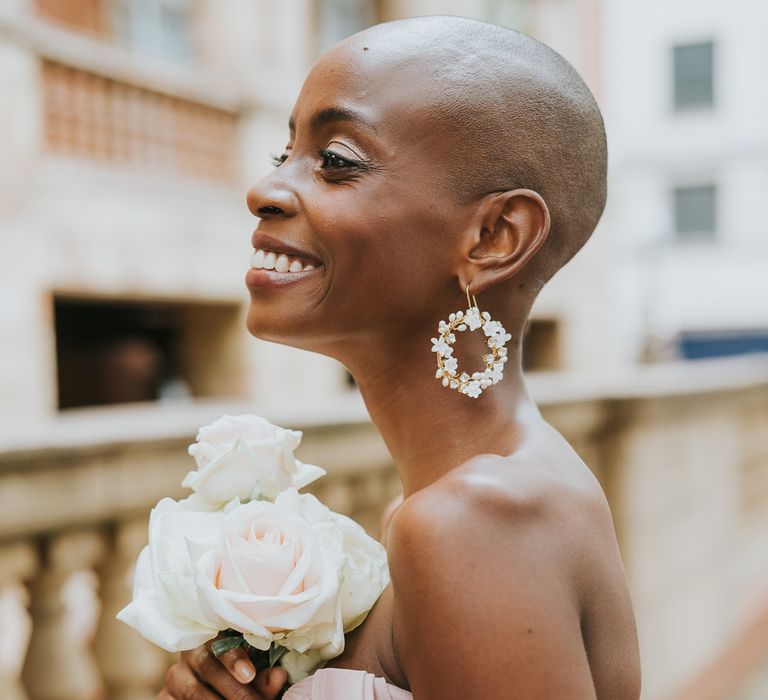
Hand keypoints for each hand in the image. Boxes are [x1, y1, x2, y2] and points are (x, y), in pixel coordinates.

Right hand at [160, 642, 287, 699]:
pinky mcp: (164, 697)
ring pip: (192, 691)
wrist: (213, 689)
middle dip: (234, 690)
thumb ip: (264, 678)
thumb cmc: (238, 679)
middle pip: (207, 667)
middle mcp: (191, 652)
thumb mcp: (253, 677)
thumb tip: (279, 675)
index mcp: (216, 636)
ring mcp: (175, 676)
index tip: (250, 674)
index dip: (234, 657)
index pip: (221, 640)